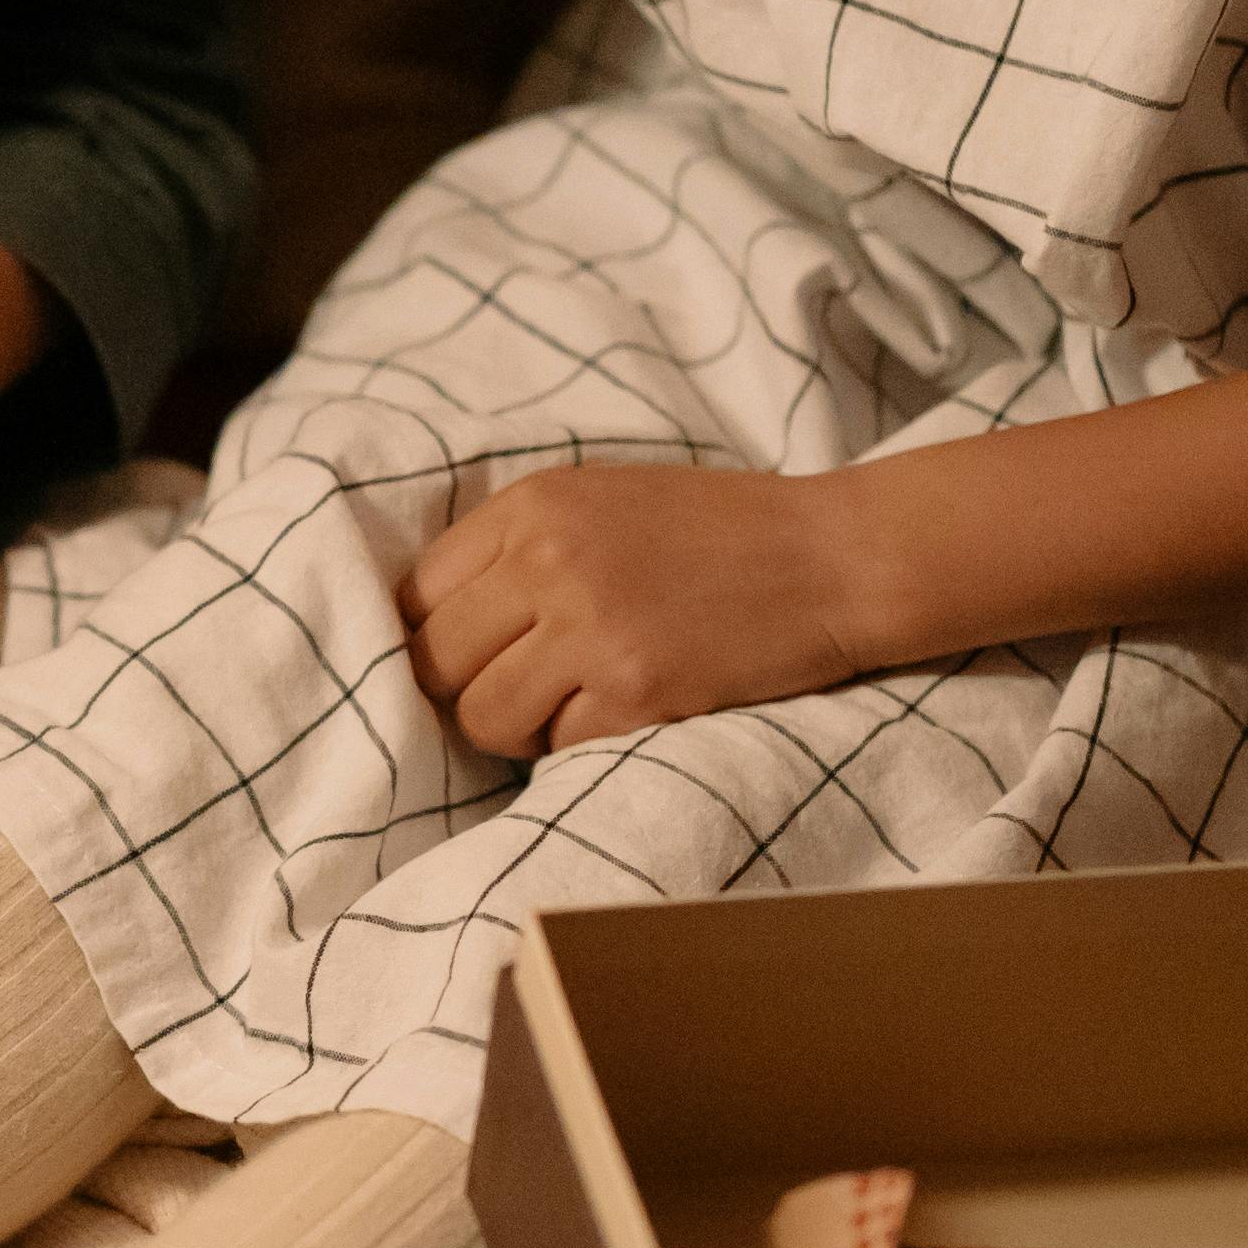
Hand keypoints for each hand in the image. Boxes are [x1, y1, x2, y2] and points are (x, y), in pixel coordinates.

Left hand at [398, 464, 886, 756]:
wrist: (832, 556)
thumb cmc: (719, 531)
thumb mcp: (601, 500)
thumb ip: (518, 547)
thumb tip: (434, 625)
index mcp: (531, 505)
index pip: (415, 595)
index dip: (432, 638)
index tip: (467, 656)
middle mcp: (548, 561)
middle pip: (433, 662)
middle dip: (464, 691)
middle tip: (517, 692)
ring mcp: (590, 628)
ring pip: (482, 717)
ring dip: (516, 728)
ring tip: (568, 706)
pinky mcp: (636, 690)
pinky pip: (555, 746)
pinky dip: (578, 743)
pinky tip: (623, 710)